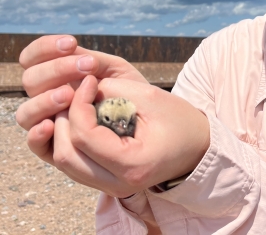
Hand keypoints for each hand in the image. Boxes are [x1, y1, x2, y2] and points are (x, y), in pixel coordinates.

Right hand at [16, 35, 148, 162]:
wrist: (149, 124)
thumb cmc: (129, 93)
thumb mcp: (115, 71)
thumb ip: (92, 60)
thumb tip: (72, 48)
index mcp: (56, 75)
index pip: (33, 58)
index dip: (45, 48)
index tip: (71, 43)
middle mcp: (46, 97)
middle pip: (30, 81)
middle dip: (56, 70)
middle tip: (85, 68)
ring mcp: (48, 123)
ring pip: (26, 112)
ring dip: (45, 100)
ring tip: (70, 94)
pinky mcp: (53, 149)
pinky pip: (35, 145)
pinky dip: (36, 134)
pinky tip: (51, 125)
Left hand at [51, 75, 209, 197]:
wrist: (198, 148)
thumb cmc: (181, 121)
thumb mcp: (150, 97)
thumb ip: (112, 90)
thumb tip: (79, 87)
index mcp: (132, 164)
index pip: (84, 136)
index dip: (78, 103)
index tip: (88, 81)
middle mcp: (118, 184)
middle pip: (66, 153)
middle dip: (63, 118)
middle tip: (75, 93)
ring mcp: (112, 188)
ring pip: (65, 161)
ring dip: (62, 130)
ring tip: (75, 105)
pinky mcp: (107, 183)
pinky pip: (74, 164)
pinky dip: (69, 141)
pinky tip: (80, 120)